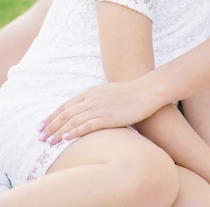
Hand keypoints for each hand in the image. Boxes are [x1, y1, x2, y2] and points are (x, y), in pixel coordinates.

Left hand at [38, 79, 153, 143]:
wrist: (147, 91)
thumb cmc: (130, 93)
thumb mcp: (108, 92)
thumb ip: (95, 99)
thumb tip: (85, 110)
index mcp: (91, 92)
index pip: (66, 105)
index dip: (52, 116)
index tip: (42, 125)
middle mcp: (92, 99)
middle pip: (66, 114)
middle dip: (52, 126)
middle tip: (40, 136)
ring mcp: (100, 107)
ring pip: (74, 121)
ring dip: (59, 131)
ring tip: (49, 141)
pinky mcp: (108, 117)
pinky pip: (88, 125)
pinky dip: (75, 132)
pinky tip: (66, 138)